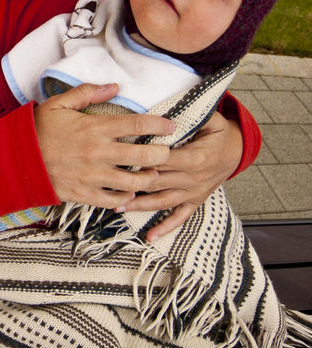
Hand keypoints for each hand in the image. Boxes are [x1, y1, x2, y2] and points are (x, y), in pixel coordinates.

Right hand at [34, 83, 174, 207]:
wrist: (16, 159)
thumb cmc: (38, 129)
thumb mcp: (60, 103)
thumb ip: (88, 92)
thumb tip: (114, 86)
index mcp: (95, 128)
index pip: (137, 123)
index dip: (159, 124)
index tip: (171, 126)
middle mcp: (99, 153)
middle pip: (144, 155)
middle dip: (163, 155)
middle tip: (168, 153)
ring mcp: (93, 176)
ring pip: (133, 181)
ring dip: (147, 179)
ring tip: (153, 175)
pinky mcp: (84, 193)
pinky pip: (112, 200)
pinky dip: (124, 198)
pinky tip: (129, 193)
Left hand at [118, 110, 243, 239]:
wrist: (237, 152)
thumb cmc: (218, 134)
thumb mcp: (211, 119)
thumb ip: (192, 113)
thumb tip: (171, 110)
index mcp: (196, 157)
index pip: (164, 160)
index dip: (144, 160)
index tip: (122, 159)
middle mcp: (193, 178)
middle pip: (158, 181)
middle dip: (134, 183)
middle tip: (109, 183)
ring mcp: (193, 192)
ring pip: (162, 201)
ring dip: (140, 205)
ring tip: (118, 207)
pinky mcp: (194, 201)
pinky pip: (179, 217)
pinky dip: (165, 228)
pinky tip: (150, 237)